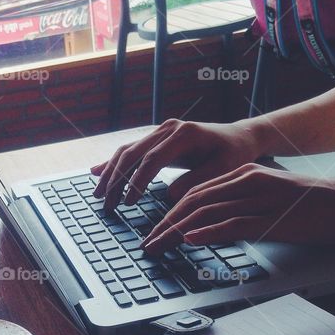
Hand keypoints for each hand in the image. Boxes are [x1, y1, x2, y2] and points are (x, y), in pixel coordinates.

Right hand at [91, 119, 265, 211]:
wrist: (237, 137)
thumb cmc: (233, 154)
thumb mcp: (223, 169)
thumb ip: (197, 180)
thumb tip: (170, 196)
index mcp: (184, 134)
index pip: (152, 159)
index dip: (137, 181)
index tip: (129, 203)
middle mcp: (168, 129)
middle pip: (132, 154)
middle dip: (116, 180)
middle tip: (107, 205)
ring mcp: (160, 131)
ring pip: (127, 151)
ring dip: (110, 174)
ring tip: (99, 196)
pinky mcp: (156, 138)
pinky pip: (130, 150)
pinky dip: (113, 163)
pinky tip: (96, 172)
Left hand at [141, 164, 334, 252]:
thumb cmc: (316, 207)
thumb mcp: (271, 202)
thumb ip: (241, 209)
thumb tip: (208, 228)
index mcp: (245, 175)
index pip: (196, 192)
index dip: (169, 213)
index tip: (153, 231)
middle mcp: (249, 181)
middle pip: (194, 201)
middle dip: (165, 224)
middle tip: (147, 244)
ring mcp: (261, 198)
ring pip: (208, 211)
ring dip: (177, 232)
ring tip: (158, 247)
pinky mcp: (275, 217)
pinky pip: (235, 223)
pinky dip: (209, 231)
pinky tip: (191, 240)